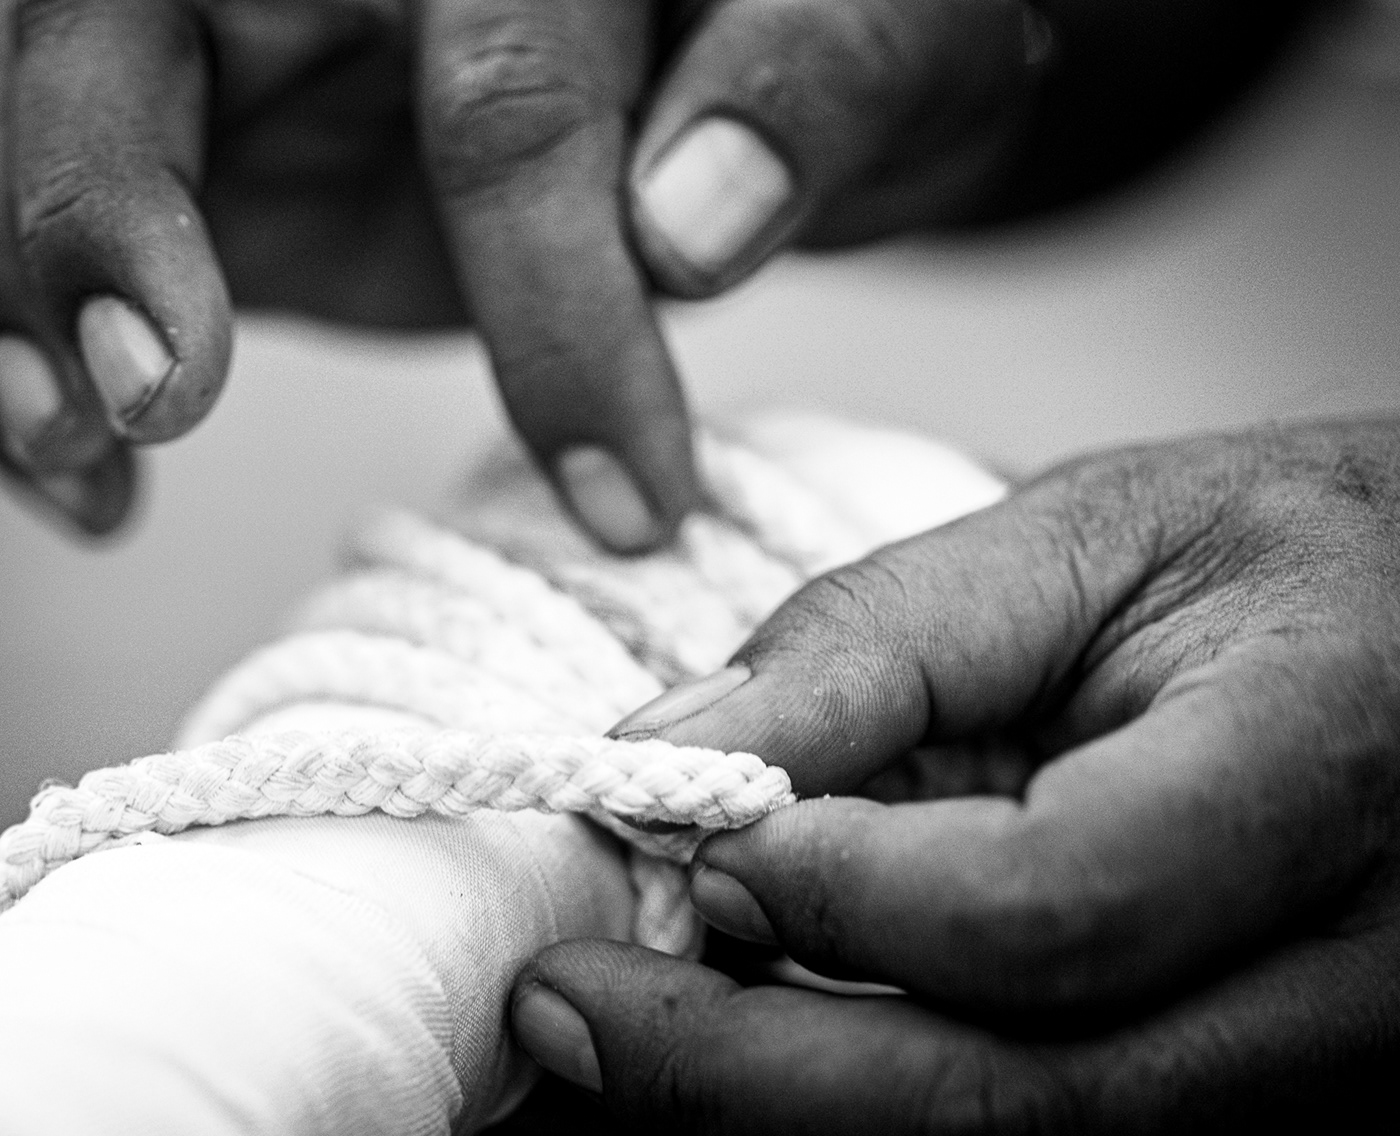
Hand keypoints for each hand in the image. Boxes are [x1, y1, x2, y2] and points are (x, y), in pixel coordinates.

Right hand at [0, 0, 1285, 540]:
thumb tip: (692, 220)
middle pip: (148, 35)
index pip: (505, 105)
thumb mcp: (870, 34)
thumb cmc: (826, 38)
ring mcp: (260, 53)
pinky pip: (103, 237)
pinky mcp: (229, 166)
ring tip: (66, 445)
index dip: (560, 316)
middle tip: (148, 389)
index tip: (630, 500)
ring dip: (38, 295)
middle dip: (116, 214)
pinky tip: (90, 475)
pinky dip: (62, 351)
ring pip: (70, 119)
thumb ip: (801, 84)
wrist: (756, 72)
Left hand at [511, 418, 1399, 1131]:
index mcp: (1310, 772)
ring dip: (790, 1104)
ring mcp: (1301, 1065)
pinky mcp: (1240, 1085)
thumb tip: (674, 747)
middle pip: (1020, 1099)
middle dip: (751, 1076)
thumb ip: (882, 637)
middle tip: (567, 1008)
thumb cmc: (1284, 553)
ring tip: (629, 1025)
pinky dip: (869, 1098)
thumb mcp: (1092, 531)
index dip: (846, 894)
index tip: (693, 840)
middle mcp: (1332, 976)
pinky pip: (1039, 1130)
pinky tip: (760, 1027)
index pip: (1055, 905)